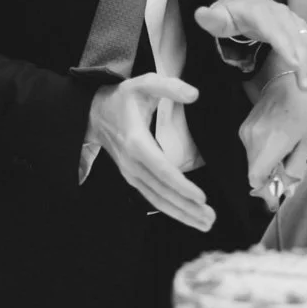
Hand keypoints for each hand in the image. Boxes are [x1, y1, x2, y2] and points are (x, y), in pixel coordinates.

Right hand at [87, 73, 213, 230]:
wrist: (95, 113)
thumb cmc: (123, 98)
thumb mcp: (143, 83)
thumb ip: (169, 86)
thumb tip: (194, 95)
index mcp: (136, 143)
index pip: (162, 170)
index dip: (182, 185)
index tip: (202, 197)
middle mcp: (132, 164)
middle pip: (162, 191)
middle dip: (187, 208)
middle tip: (211, 219)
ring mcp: (131, 174)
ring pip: (158, 199)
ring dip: (182, 214)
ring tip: (205, 223)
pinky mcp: (133, 178)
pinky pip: (153, 198)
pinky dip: (171, 209)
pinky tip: (187, 216)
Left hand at [195, 0, 306, 90]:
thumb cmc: (231, 12)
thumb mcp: (219, 15)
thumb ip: (210, 18)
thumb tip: (201, 13)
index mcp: (261, 12)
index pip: (275, 29)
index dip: (286, 46)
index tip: (294, 64)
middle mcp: (282, 14)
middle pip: (297, 38)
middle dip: (305, 62)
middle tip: (306, 87)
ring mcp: (294, 21)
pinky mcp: (301, 29)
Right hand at [240, 72, 306, 207]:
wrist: (288, 81)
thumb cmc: (302, 109)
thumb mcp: (306, 141)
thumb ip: (296, 168)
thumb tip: (287, 190)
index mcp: (270, 144)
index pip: (255, 179)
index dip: (264, 191)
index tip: (274, 199)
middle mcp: (252, 140)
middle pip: (254, 172)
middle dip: (268, 178)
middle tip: (286, 173)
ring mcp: (245, 132)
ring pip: (252, 161)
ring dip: (266, 165)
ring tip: (284, 152)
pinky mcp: (244, 127)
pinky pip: (251, 149)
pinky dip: (262, 153)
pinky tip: (276, 141)